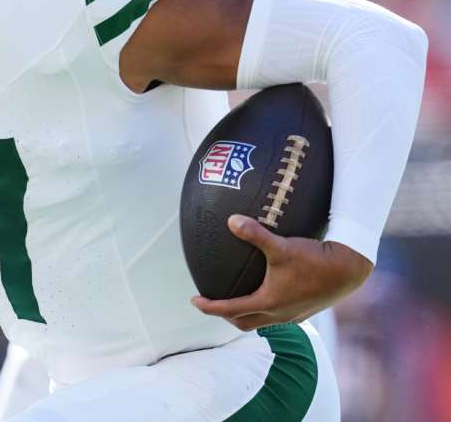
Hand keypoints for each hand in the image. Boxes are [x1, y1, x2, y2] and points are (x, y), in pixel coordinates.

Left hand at [190, 215, 372, 330]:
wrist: (350, 270)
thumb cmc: (315, 260)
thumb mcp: (281, 246)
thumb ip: (255, 234)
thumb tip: (231, 221)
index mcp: (268, 302)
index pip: (230, 310)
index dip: (209, 307)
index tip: (194, 301)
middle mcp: (279, 314)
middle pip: (243, 323)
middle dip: (225, 316)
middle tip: (213, 304)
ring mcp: (294, 315)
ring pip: (262, 322)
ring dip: (246, 315)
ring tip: (237, 301)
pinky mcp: (306, 311)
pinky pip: (278, 317)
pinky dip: (265, 311)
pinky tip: (268, 295)